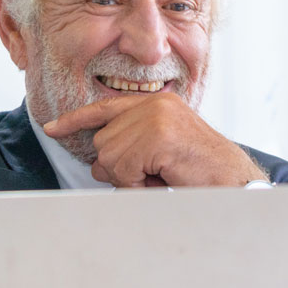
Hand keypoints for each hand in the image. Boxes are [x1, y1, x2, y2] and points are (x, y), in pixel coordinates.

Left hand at [44, 93, 267, 187]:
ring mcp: (156, 117)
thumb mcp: (163, 150)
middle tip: (154, 174)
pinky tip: (162, 179)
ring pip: (109, 158)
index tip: (52, 128)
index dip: (76, 120)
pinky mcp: (158, 136)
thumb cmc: (202, 172)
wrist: (235, 182)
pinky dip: (137, 184)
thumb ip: (134, 143)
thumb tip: (100, 163)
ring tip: (162, 176)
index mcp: (157, 103)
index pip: (106, 107)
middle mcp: (155, 103)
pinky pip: (122, 169)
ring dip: (130, 179)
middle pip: (103, 142)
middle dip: (120, 168)